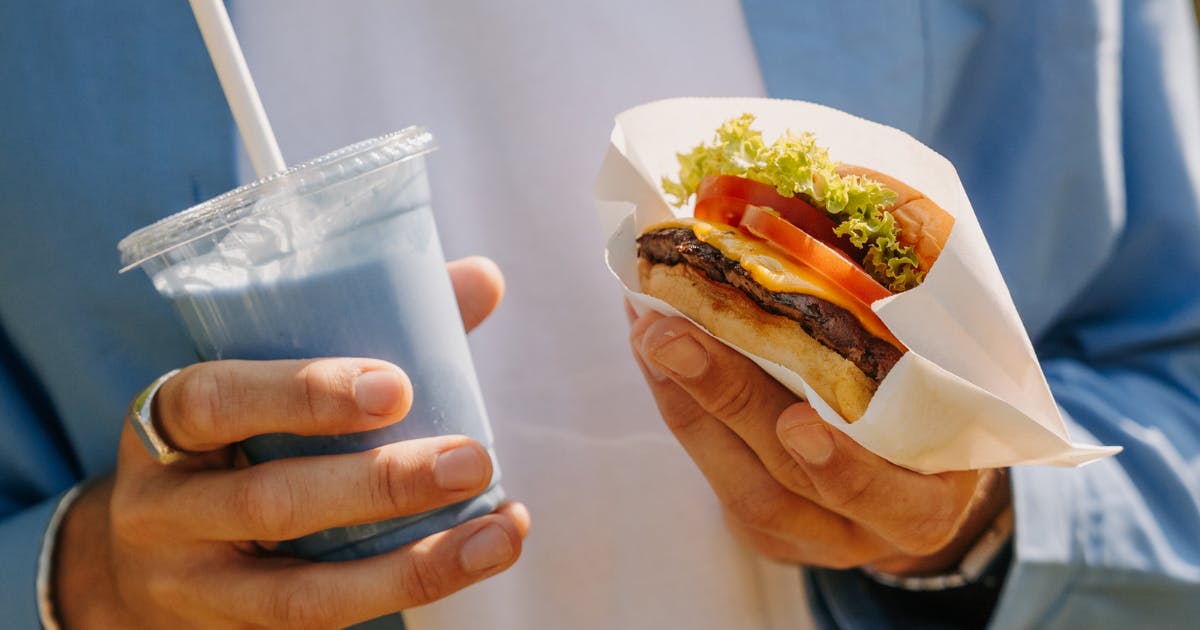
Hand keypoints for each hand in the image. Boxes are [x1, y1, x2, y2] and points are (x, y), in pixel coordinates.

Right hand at [56, 257, 528, 628]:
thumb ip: (367, 328)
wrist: (142, 564)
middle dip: (381, 485)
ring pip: (302, 593)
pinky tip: (474, 556)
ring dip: (415, 565)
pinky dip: (409, 589)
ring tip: (500, 533)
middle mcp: (165, 511)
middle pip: (268, 502)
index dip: (303, 394)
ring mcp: (194, 587)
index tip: (397, 386)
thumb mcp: (265, 383)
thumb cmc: (235, 444)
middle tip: (472, 460)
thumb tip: (483, 278)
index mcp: (167, 424)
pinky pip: (324, 627)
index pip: (215, 400)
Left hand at [628, 307, 1008, 575]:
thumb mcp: (941, 378)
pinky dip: (679, 405)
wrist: (924, 487)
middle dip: (728, 400)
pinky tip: (652, 351)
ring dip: (687, 401)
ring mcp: (819, 536)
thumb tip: (809, 224)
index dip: (846, 468)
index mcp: (935, 494)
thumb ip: (895, 334)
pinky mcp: (772, 535)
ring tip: (650, 333)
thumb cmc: (936, 408)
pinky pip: (717, 478)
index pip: (895, 495)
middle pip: (794, 478)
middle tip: (670, 334)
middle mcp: (874, 528)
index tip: (799, 422)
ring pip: (745, 487)